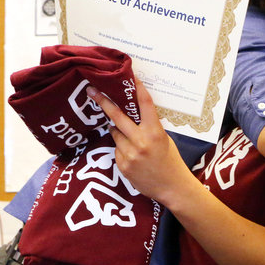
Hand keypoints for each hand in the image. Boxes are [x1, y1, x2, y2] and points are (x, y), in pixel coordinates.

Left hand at [86, 80, 193, 203]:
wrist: (171, 187)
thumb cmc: (170, 160)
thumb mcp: (164, 139)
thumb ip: (149, 126)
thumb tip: (134, 113)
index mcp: (155, 131)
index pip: (145, 104)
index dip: (137, 88)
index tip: (130, 76)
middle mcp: (141, 141)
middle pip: (117, 116)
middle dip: (104, 102)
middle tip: (92, 90)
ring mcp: (129, 154)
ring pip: (115, 133)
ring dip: (118, 130)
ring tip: (131, 138)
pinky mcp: (122, 165)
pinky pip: (116, 149)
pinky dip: (121, 148)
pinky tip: (133, 156)